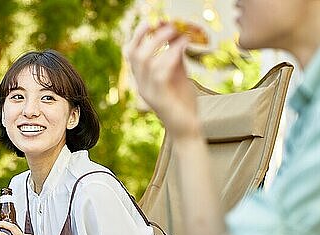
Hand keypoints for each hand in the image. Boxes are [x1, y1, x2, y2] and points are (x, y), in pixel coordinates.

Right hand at [125, 21, 200, 138]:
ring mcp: (148, 92)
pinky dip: (170, 55)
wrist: (188, 129)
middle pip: (134, 54)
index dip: (138, 35)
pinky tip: (183, 46)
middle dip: (149, 34)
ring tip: (177, 31)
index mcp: (142, 79)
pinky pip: (160, 72)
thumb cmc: (183, 103)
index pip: (131, 53)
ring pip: (145, 60)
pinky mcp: (159, 98)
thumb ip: (175, 57)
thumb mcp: (179, 75)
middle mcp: (141, 85)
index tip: (152, 21)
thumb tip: (178, 35)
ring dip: (162, 42)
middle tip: (167, 24)